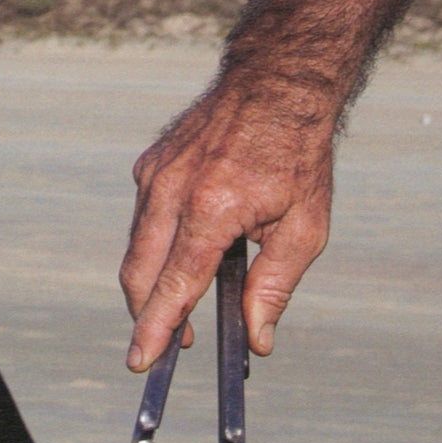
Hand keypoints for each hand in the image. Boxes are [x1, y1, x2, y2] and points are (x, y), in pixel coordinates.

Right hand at [119, 76, 334, 371]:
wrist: (276, 82)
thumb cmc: (297, 154)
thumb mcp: (305, 226)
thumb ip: (275, 286)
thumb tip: (257, 339)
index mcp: (212, 209)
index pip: (174, 285)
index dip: (156, 329)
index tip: (141, 361)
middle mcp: (171, 191)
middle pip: (140, 274)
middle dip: (146, 316)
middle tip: (166, 345)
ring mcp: (153, 176)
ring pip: (137, 249)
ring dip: (151, 283)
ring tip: (180, 306)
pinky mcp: (148, 166)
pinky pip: (143, 220)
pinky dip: (156, 246)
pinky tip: (185, 250)